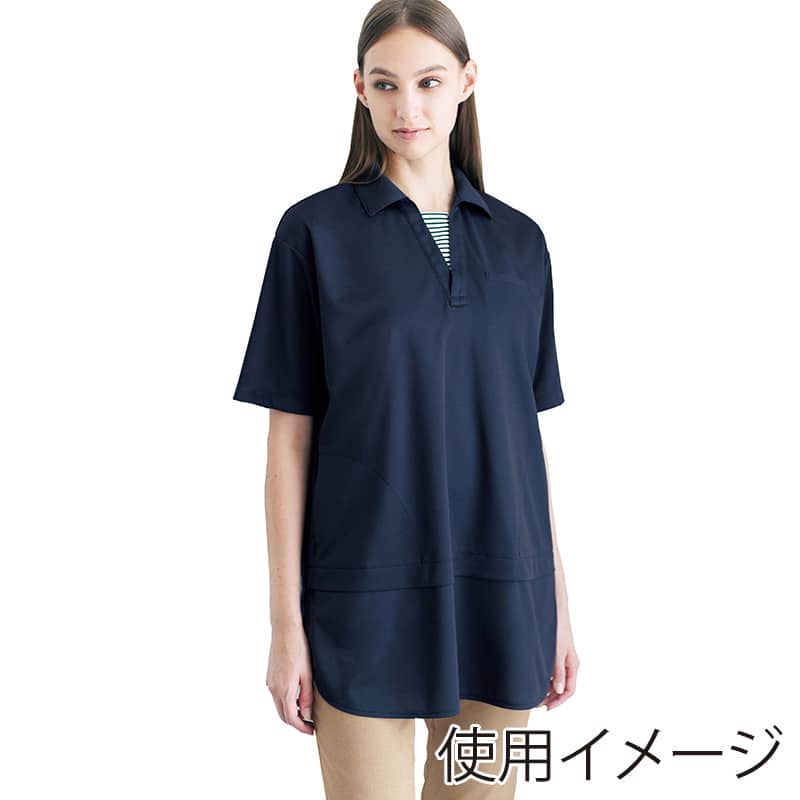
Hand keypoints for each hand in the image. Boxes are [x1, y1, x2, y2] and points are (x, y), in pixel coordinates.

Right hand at [265, 618, 314, 734]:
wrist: (285, 630)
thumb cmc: (299, 648)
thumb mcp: (308, 674)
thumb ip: (307, 696)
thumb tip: (307, 714)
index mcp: (284, 690)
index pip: (291, 718)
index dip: (301, 727)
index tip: (311, 731)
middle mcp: (274, 689)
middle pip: (283, 715)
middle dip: (295, 723)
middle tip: (309, 725)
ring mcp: (270, 683)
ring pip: (279, 706)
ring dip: (290, 713)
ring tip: (305, 713)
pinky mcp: (270, 677)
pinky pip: (276, 696)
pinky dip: (285, 702)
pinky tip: (296, 698)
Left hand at [537, 599, 578, 710]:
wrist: (555, 609)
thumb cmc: (558, 628)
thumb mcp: (557, 651)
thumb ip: (558, 671)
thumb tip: (559, 690)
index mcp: (573, 665)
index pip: (569, 690)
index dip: (559, 701)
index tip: (547, 708)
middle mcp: (569, 663)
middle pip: (563, 688)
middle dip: (552, 698)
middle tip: (538, 704)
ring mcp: (562, 659)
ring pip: (557, 680)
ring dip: (548, 689)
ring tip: (536, 695)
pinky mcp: (555, 653)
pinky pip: (553, 672)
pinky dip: (546, 679)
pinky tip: (537, 681)